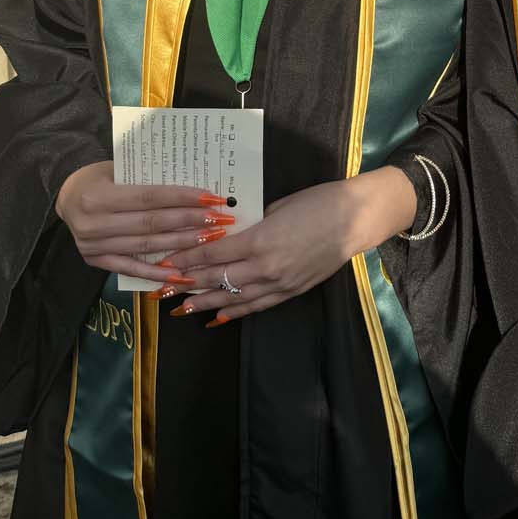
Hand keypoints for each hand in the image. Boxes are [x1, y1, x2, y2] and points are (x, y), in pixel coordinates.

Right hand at [55, 160, 233, 285]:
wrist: (64, 195)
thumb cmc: (98, 176)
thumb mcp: (118, 168)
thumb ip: (147, 178)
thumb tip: (192, 186)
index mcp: (98, 197)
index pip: (149, 198)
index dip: (182, 198)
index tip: (211, 198)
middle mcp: (93, 224)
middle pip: (152, 224)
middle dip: (189, 222)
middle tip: (219, 220)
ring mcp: (93, 247)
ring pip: (146, 246)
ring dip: (181, 245)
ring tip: (209, 239)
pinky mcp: (96, 261)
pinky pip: (132, 269)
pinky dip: (157, 272)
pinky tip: (181, 274)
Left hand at [158, 166, 417, 322]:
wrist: (356, 219)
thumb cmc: (317, 202)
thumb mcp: (277, 205)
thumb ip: (251, 222)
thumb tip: (228, 233)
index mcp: (260, 239)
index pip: (213, 253)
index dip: (187, 259)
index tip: (165, 262)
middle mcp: (266, 266)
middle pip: (218, 278)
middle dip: (188, 284)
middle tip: (162, 290)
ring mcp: (279, 282)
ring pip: (234, 297)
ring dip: (205, 303)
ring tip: (181, 309)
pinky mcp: (291, 291)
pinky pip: (257, 305)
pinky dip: (235, 312)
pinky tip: (218, 316)